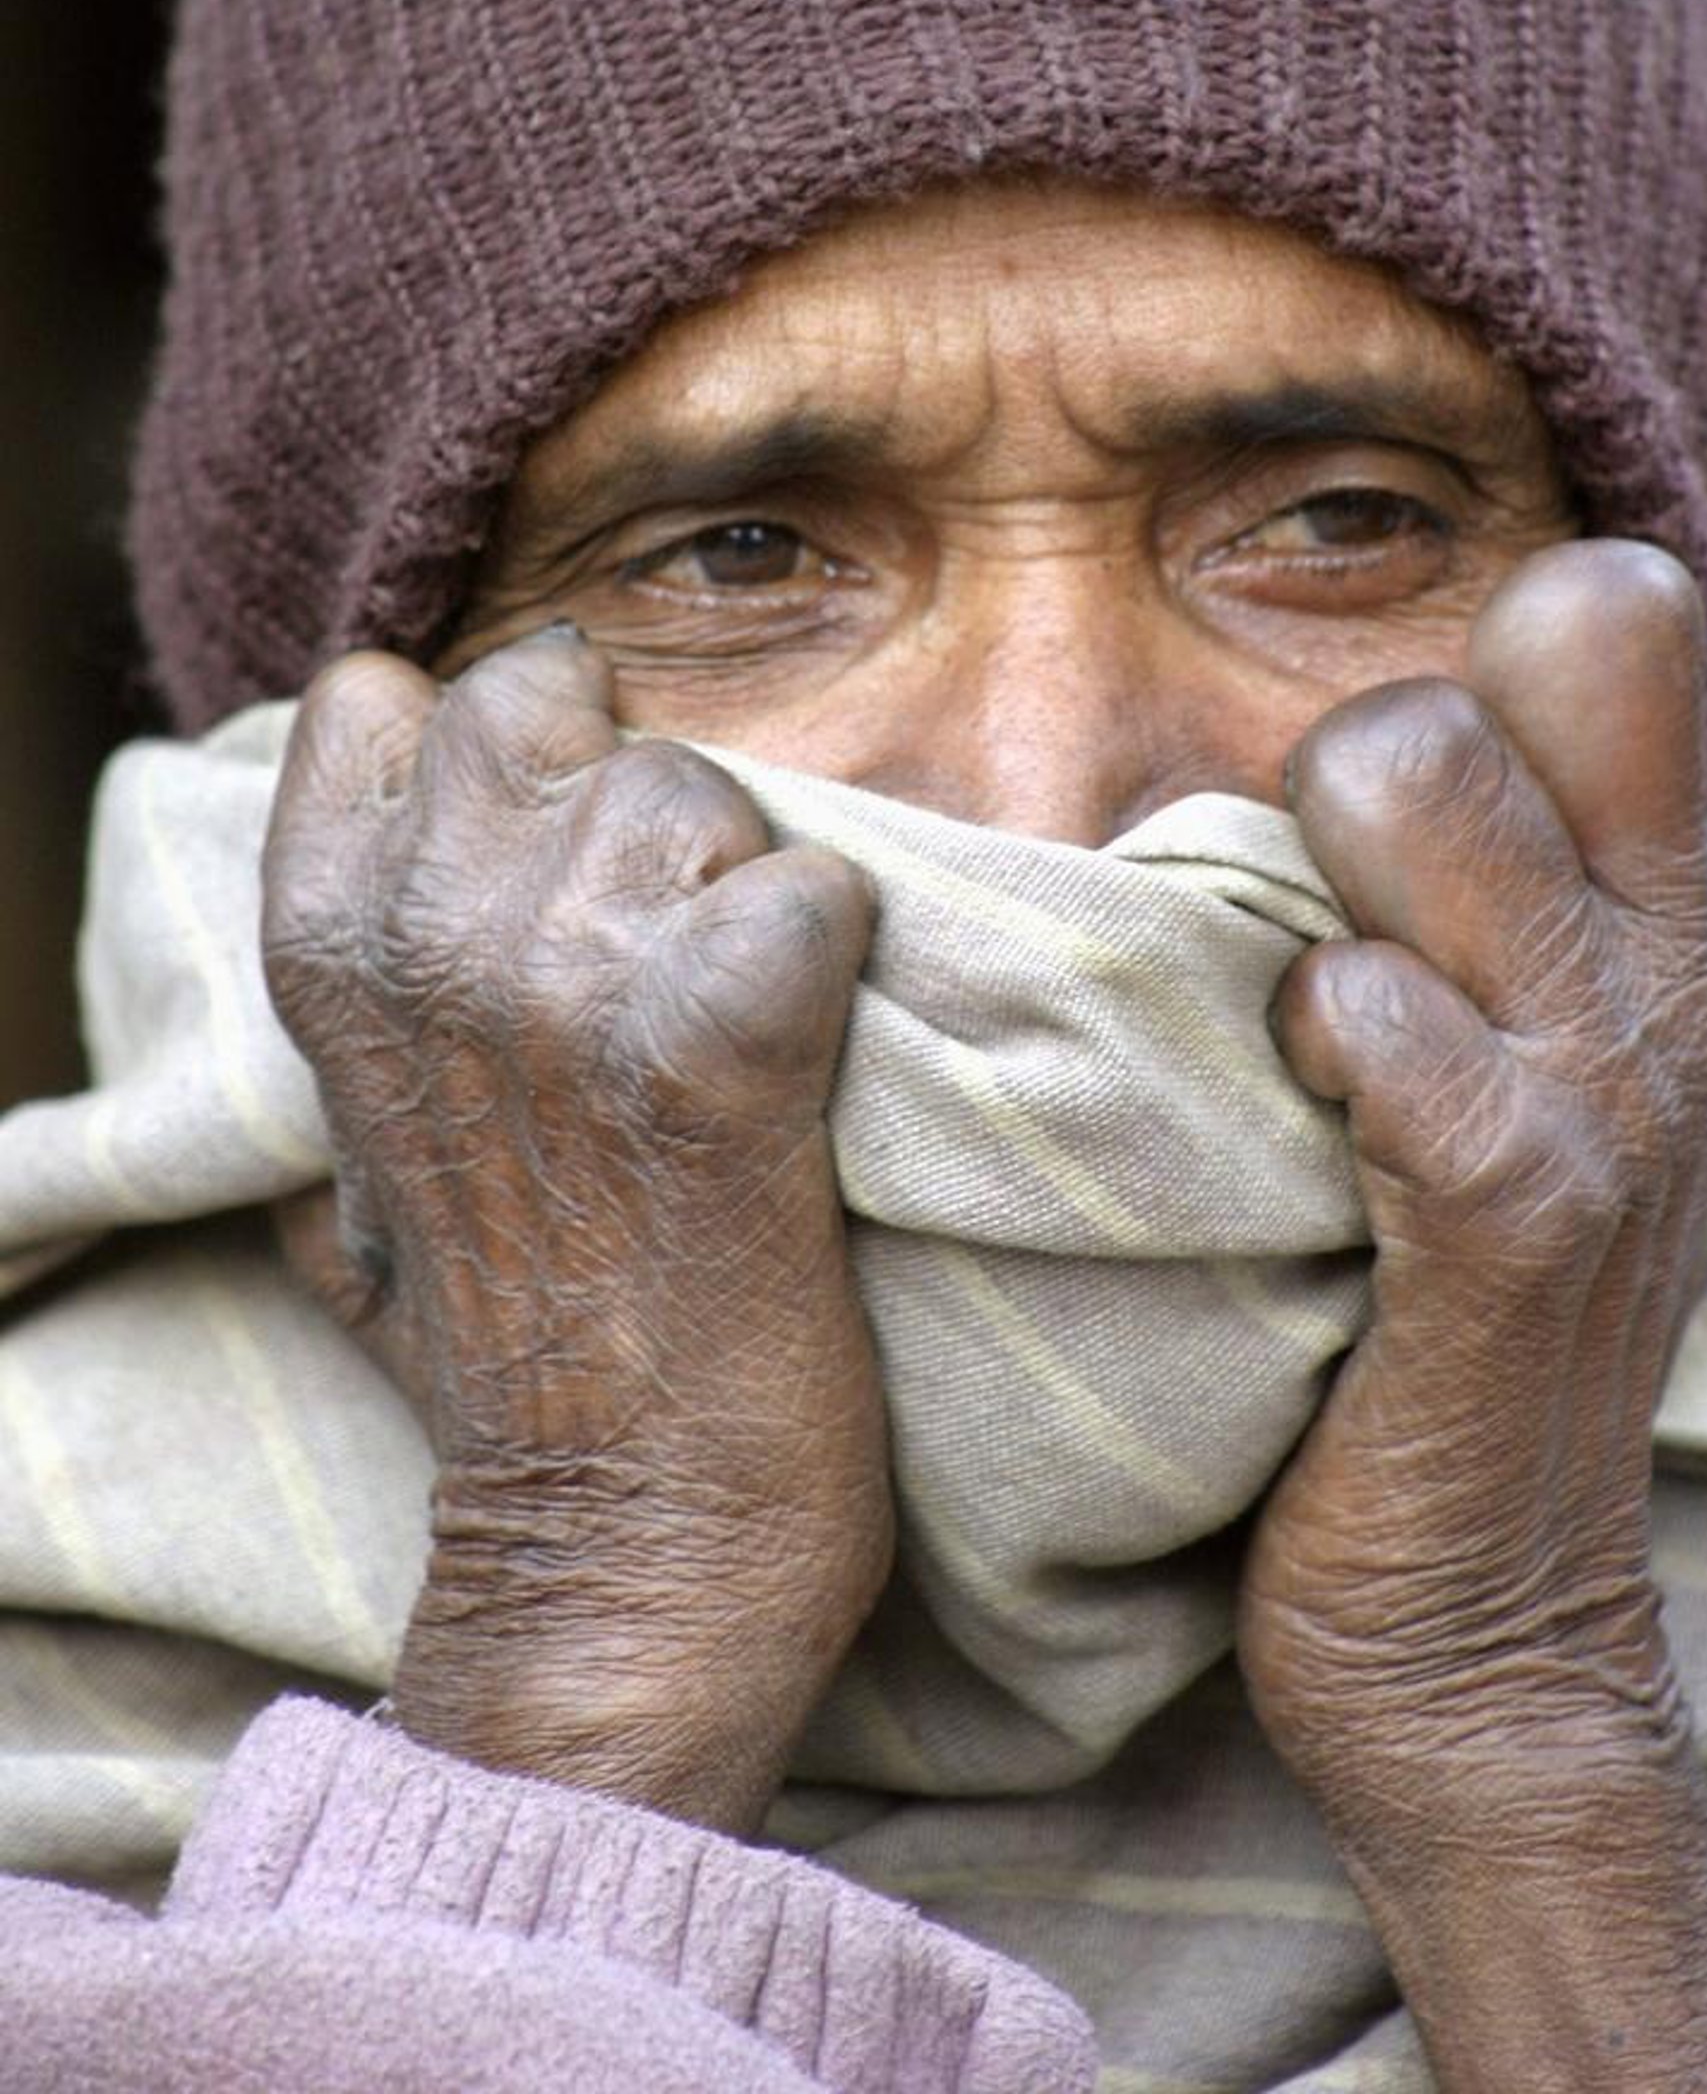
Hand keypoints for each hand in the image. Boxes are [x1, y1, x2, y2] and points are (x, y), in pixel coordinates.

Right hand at [261, 625, 891, 1833]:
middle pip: (552, 701)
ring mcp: (565, 987)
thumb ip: (371, 991)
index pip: (386, 699)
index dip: (494, 753)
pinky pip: (811, 891)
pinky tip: (809, 1060)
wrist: (622, 1552)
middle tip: (666, 945)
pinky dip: (838, 956)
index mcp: (323, 953)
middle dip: (626, 793)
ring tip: (735, 1034)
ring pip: (698, 788)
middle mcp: (426, 942)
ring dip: (742, 886)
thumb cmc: (511, 1346)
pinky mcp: (722, 1052)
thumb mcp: (359, 1159)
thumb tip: (410, 858)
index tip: (542, 853)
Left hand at [1241, 539, 1706, 1837]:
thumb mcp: (1521, 1076)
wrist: (1480, 1621)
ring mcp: (1611, 1086)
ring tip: (1313, 1038)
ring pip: (1413, 785)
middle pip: (1480, 676)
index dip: (1466, 665)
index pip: (1610, 613)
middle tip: (1327, 943)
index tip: (1398, 824)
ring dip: (1308, 893)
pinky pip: (1377, 1009)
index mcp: (1677, 917)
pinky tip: (1301, 1124)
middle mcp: (1674, 970)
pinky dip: (1306, 1039)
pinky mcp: (1516, 1212)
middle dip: (1342, 778)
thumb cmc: (1444, 1317)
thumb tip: (1357, 734)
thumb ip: (1486, 898)